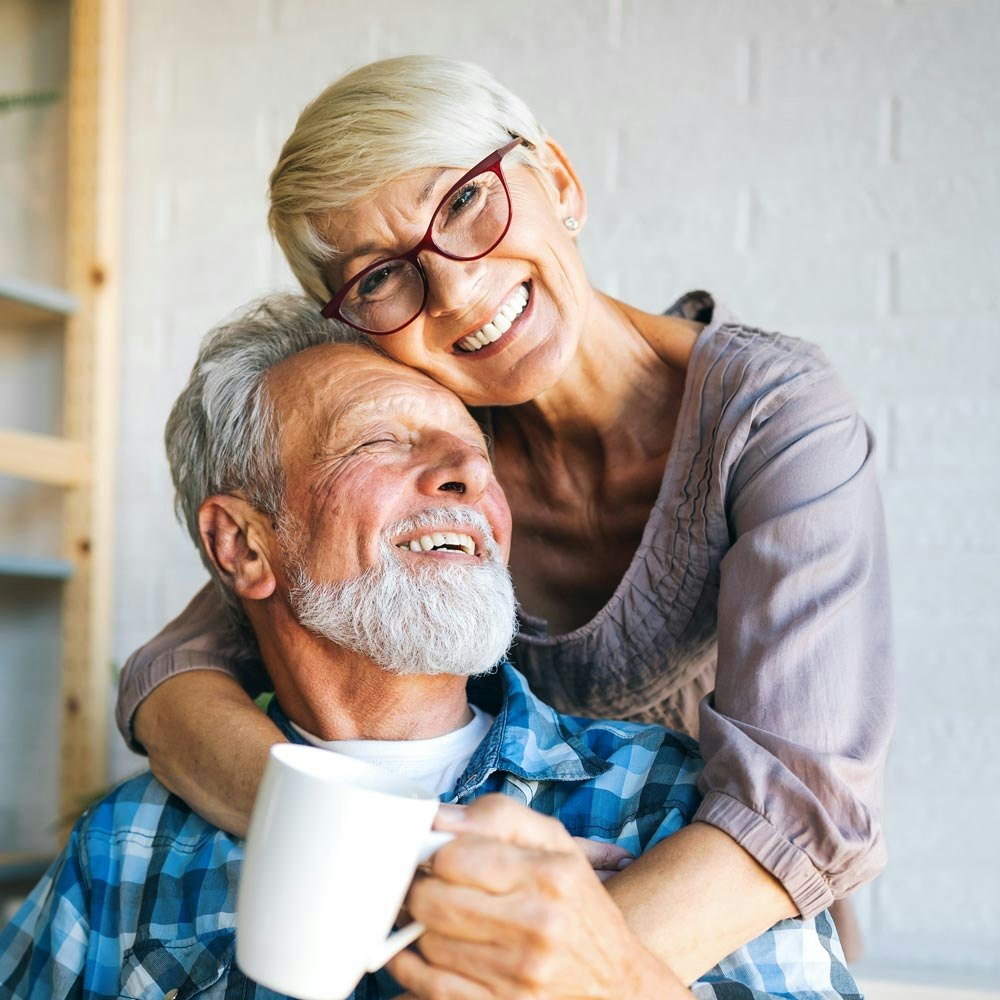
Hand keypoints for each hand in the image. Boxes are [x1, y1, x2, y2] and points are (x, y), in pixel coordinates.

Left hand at [387, 795, 685, 998]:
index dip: (433, 853)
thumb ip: (498, 817)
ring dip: (421, 930)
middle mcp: (538, 925)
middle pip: (433, 901)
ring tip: (435, 920)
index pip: (454, 856)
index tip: (436, 857)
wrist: (618, 985)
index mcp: (549, 876)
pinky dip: (414, 972)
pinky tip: (420, 956)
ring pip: (428, 945)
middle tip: (426, 886)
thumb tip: (439, 818)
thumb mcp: (555, 845)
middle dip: (420, 890)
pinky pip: (431, 990)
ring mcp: (521, 975)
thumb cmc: (578, 905)